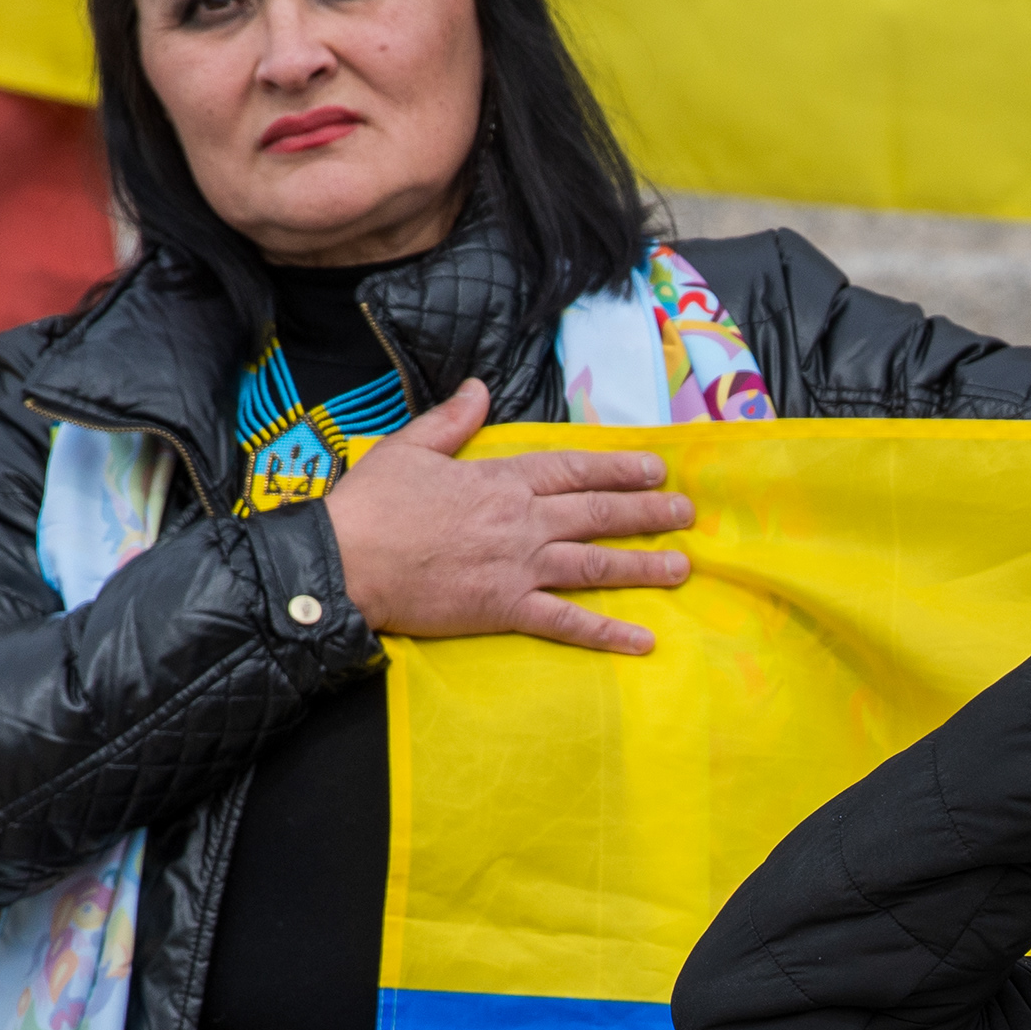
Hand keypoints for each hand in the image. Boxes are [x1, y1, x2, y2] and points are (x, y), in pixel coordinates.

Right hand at [319, 378, 694, 655]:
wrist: (345, 561)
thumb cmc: (372, 505)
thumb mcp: (409, 447)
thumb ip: (452, 419)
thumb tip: (479, 388)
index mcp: (500, 480)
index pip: (574, 469)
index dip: (619, 469)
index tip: (656, 469)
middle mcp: (521, 521)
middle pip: (598, 513)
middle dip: (647, 512)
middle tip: (685, 514)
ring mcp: (519, 566)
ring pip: (595, 564)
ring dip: (643, 566)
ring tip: (681, 566)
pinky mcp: (507, 609)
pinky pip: (568, 622)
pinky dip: (608, 633)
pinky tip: (644, 641)